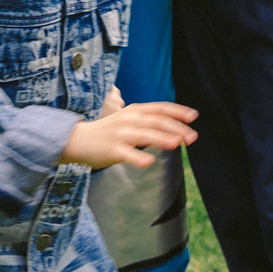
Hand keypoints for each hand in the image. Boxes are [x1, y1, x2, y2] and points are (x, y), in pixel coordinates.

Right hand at [62, 99, 197, 169]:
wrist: (78, 139)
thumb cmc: (110, 131)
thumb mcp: (130, 120)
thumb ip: (150, 122)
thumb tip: (177, 131)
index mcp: (135, 111)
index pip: (161, 108)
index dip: (178, 112)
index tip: (194, 117)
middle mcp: (129, 119)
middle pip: (157, 121)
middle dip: (177, 128)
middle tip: (192, 138)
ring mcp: (120, 134)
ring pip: (144, 134)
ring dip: (161, 138)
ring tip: (177, 144)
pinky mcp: (112, 149)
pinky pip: (126, 154)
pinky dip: (137, 158)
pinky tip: (148, 163)